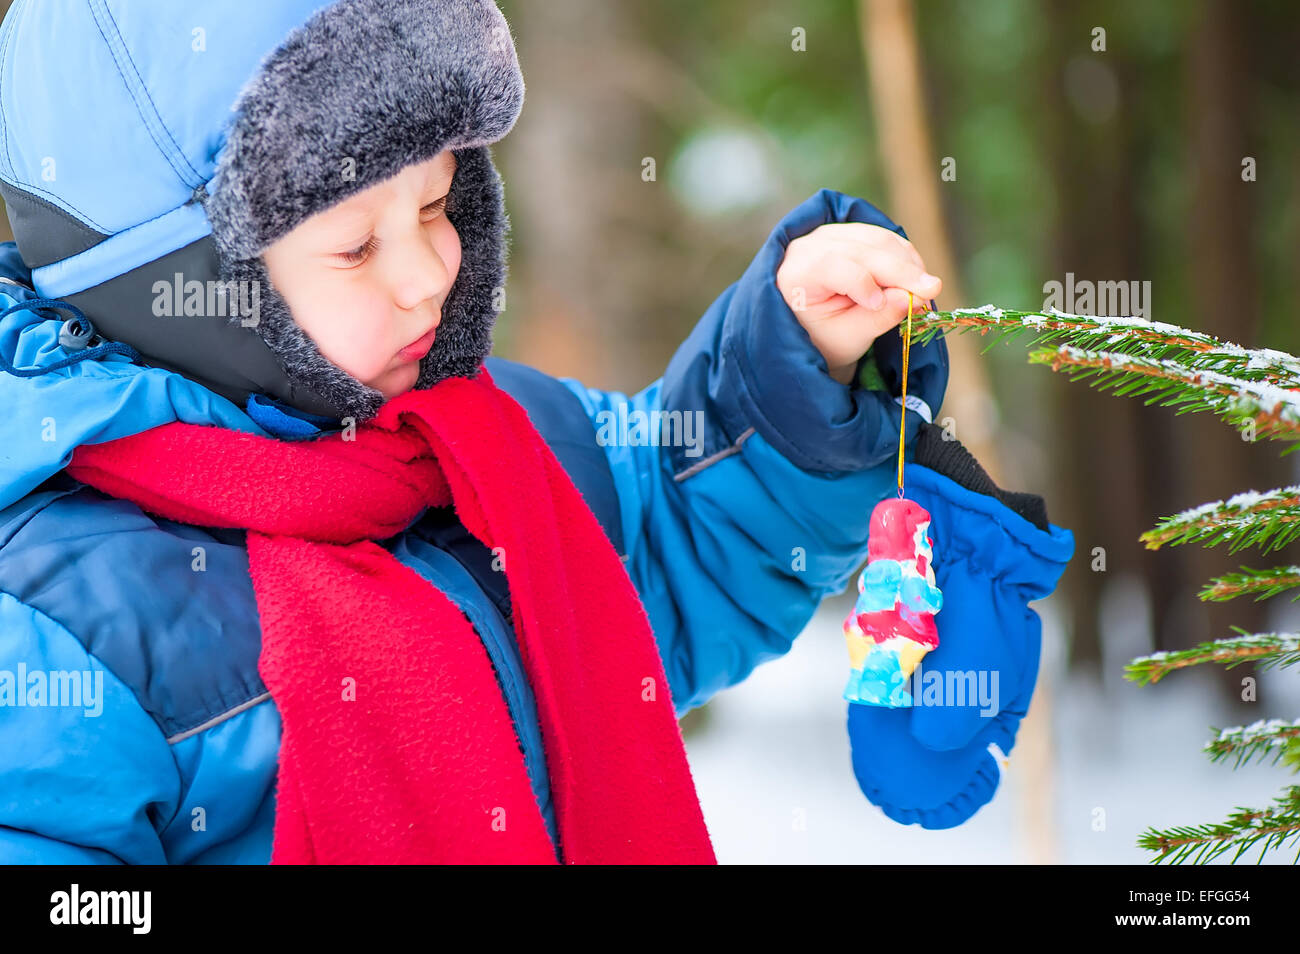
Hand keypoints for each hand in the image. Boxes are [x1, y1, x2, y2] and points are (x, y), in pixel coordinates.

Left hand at [775, 223, 941, 385]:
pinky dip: (906, 257)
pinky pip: (885, 238)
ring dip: (908, 263)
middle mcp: (810, 245)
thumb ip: (876, 319)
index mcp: (796, 273)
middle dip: (899, 271)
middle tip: (932, 291)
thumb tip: (912, 299)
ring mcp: (831, 234)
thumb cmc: (824, 337)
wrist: (813, 328)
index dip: (862, 282)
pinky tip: (918, 278)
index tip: (885, 304)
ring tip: (926, 290)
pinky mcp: (851, 233)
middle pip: (861, 250)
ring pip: (878, 240)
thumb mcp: (846, 338)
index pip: (833, 265)